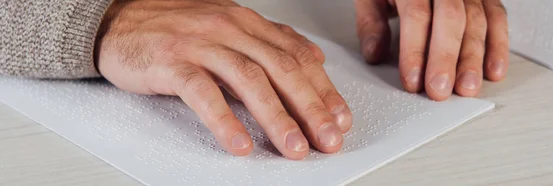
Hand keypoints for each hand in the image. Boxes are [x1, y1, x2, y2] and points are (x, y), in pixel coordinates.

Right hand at [96, 0, 351, 159]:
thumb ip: (271, 43)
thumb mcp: (230, 28)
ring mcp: (200, 43)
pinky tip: (240, 143)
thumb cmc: (176, 30)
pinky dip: (224, 120)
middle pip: (281, 68)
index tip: (340, 119)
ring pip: (248, 80)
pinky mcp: (171, 62)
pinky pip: (202, 93)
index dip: (323, 89)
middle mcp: (229, 28)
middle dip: (310, 107)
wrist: (118, 20)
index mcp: (247, 22)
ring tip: (293, 147)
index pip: (297, 56)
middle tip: (326, 139)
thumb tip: (315, 61)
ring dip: (276, 117)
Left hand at [355, 0, 508, 100]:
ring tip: (466, 88)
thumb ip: (371, 22)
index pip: (416, 15)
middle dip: (446, 59)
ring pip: (477, 20)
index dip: (415, 51)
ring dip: (473, 59)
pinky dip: (498, 46)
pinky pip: (497, 17)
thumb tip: (374, 53)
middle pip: (451, 19)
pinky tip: (492, 71)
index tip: (413, 80)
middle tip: (439, 90)